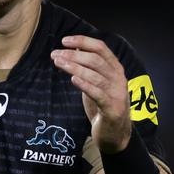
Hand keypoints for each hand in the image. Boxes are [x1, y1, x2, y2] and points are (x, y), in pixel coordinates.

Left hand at [51, 35, 131, 153]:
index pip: (101, 48)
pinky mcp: (113, 109)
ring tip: (58, 63)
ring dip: (74, 67)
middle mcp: (119, 78)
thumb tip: (74, 46)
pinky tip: (73, 79)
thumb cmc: (103, 103)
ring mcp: (117, 94)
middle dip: (73, 55)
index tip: (64, 40)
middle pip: (95, 60)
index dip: (83, 41)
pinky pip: (98, 94)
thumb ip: (88, 65)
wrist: (115, 132)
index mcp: (115, 68)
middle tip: (55, 54)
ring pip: (95, 75)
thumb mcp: (96, 80)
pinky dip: (85, 85)